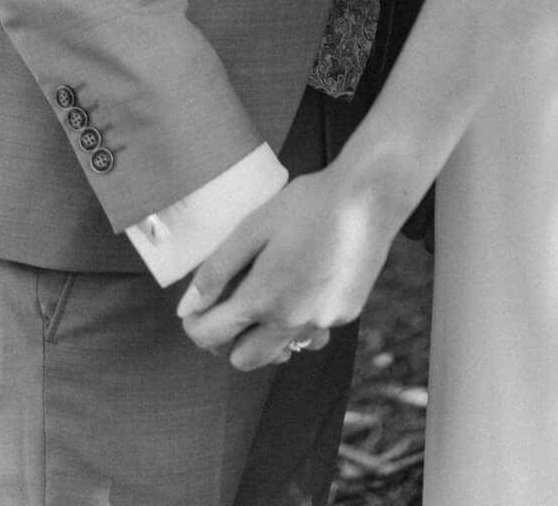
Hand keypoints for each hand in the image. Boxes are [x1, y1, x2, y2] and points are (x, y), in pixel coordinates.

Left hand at [177, 166, 396, 370]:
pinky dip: (300, 320)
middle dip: (229, 340)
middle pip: (244, 360)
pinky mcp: (346, 314)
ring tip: (270, 293)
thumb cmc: (308, 204)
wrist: (369, 197)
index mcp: (264, 298)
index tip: (195, 311)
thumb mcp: (254, 227)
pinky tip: (303, 286)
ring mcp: (322, 322)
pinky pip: (312, 332)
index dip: (194, 326)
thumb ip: (218, 270)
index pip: (212, 336)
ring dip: (266, 336)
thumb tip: (188, 308)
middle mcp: (293, 321)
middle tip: (230, 305)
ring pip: (281, 351)